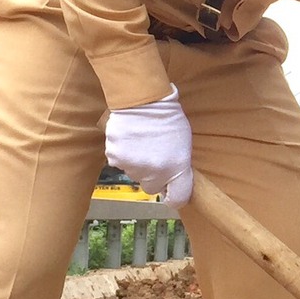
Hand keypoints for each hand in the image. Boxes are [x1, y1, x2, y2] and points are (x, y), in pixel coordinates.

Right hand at [104, 88, 194, 203]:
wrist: (143, 99)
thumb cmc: (168, 117)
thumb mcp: (184, 143)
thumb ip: (178, 165)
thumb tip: (171, 178)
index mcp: (177, 168)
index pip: (178, 198)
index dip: (174, 198)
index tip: (171, 194)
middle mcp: (155, 173)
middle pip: (151, 187)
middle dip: (152, 176)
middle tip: (153, 155)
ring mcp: (133, 167)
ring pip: (134, 173)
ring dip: (137, 162)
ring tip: (142, 141)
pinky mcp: (115, 158)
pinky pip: (119, 162)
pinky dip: (123, 153)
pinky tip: (129, 138)